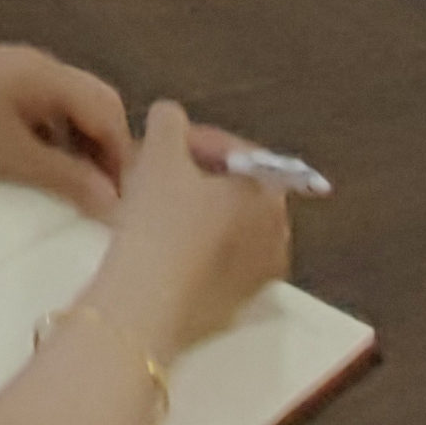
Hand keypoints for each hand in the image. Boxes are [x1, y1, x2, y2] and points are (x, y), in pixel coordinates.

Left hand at [0, 30, 127, 217]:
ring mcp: (21, 72)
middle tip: (104, 197)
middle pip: (96, 106)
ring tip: (78, 189)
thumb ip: (63, 176)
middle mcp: (44, 68)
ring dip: (80, 145)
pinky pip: (44, 108)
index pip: (110, 113)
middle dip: (106, 151)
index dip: (122, 158)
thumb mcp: (10, 151)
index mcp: (53, 76)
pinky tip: (43, 166)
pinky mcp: (0, 82)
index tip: (125, 202)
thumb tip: (113, 204)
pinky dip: (55, 137)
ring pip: (70, 108)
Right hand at [78, 103, 290, 362]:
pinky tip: (160, 244)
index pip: (238, 151)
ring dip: (194, 209)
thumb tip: (172, 118)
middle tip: (154, 171)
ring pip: (226, 226)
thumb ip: (168, 121)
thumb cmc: (160, 220)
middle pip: (235, 189)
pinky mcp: (238, 305)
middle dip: (195, 174)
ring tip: (152, 205)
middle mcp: (278, 234)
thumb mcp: (157, 152)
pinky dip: (195, 244)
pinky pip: (218, 260)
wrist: (147, 305)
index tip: (159, 141)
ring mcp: (261, 275)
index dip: (196, 139)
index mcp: (268, 194)